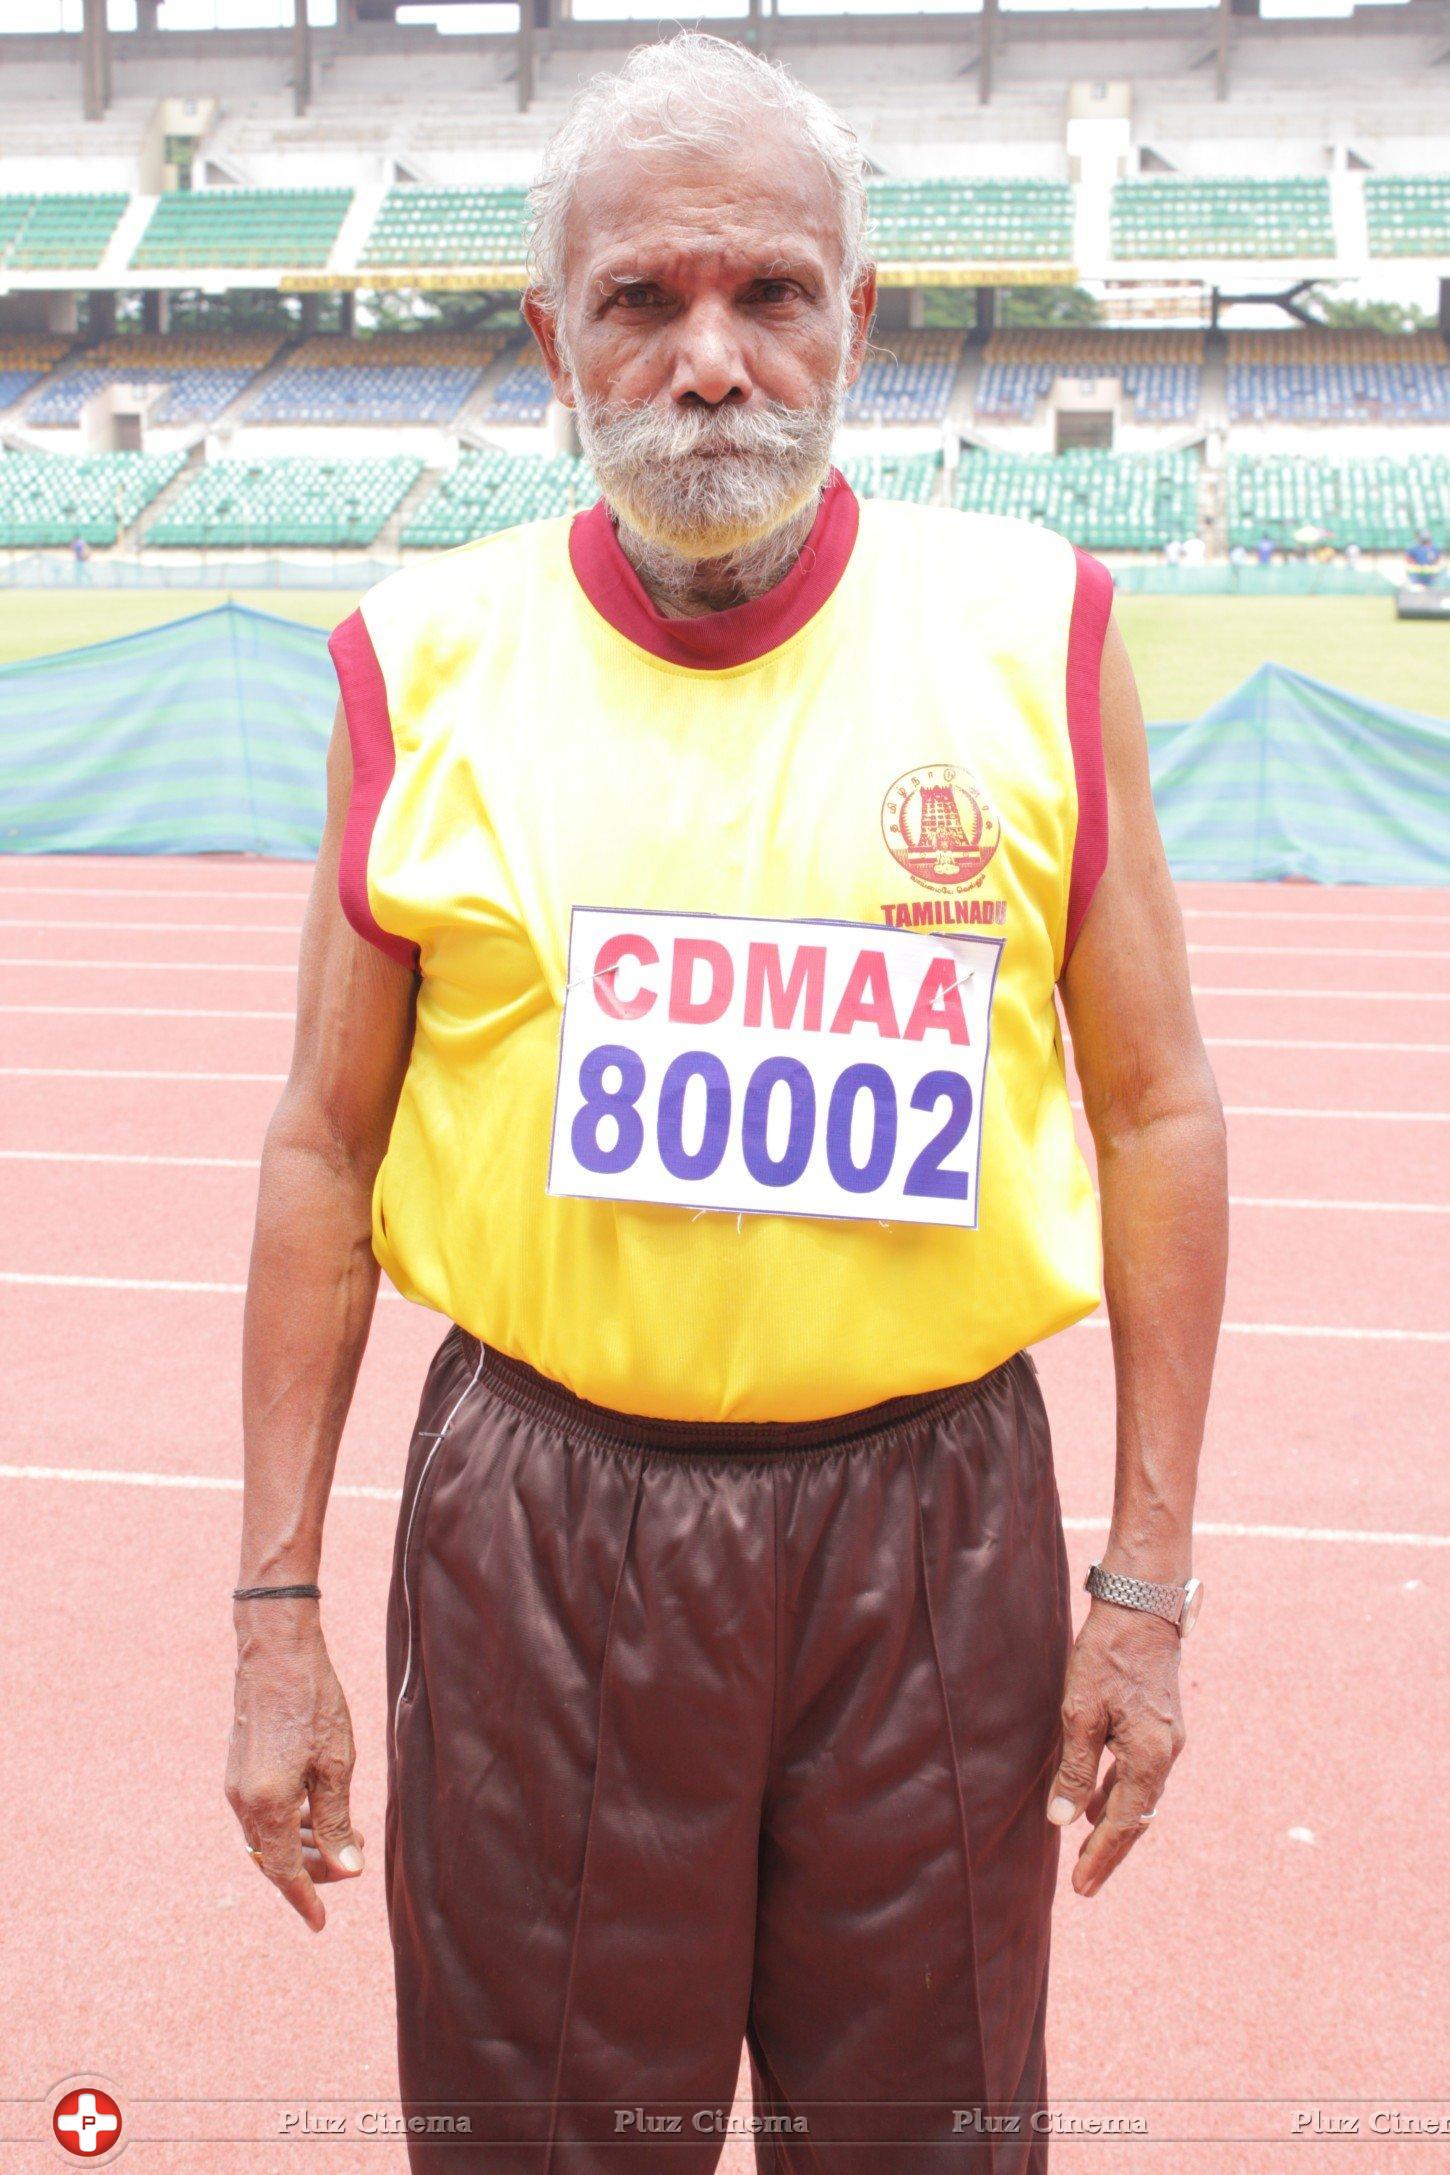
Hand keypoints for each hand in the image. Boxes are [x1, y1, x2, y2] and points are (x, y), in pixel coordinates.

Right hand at [224, 1607, 363, 1931]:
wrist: (276, 1653)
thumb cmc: (313, 1702)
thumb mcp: (336, 1763)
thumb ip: (337, 1819)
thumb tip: (348, 1869)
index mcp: (267, 1804)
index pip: (285, 1871)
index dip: (305, 1899)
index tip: (320, 1924)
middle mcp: (243, 1801)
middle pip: (276, 1859)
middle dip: (313, 1870)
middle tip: (353, 1860)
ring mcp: (237, 1786)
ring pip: (268, 1838)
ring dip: (303, 1846)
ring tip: (345, 1835)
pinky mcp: (239, 1771)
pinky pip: (262, 1816)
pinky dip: (290, 1824)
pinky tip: (318, 1812)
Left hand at [1046, 1599, 1185, 1897]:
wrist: (1142, 1606)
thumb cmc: (1108, 1654)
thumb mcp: (1081, 1711)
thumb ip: (1076, 1769)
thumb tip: (1063, 1820)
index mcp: (1150, 1756)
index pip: (1126, 1822)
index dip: (1102, 1855)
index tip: (1083, 1886)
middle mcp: (1166, 1754)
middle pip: (1139, 1817)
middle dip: (1110, 1850)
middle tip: (1086, 1883)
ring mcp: (1166, 1739)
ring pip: (1140, 1795)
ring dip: (1115, 1823)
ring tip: (1088, 1851)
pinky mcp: (1159, 1724)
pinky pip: (1140, 1773)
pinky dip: (1119, 1793)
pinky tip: (1099, 1801)